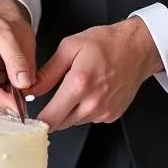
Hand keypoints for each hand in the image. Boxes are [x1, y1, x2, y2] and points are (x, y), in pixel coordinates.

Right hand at [0, 0, 34, 116]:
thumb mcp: (5, 33)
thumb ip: (16, 59)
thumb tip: (25, 85)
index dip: (12, 104)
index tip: (27, 104)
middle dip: (14, 95)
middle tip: (21, 72)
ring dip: (10, 90)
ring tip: (8, 66)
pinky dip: (4, 87)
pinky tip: (2, 71)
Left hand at [33, 19, 162, 130]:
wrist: (137, 48)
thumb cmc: (106, 43)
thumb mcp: (70, 47)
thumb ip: (48, 72)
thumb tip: (32, 89)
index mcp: (79, 84)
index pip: (50, 118)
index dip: (37, 120)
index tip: (30, 116)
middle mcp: (92, 103)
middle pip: (61, 124)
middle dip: (52, 113)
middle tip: (53, 96)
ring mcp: (104, 112)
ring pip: (75, 121)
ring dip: (69, 111)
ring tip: (76, 88)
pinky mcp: (112, 115)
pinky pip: (90, 119)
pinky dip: (84, 110)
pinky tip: (90, 92)